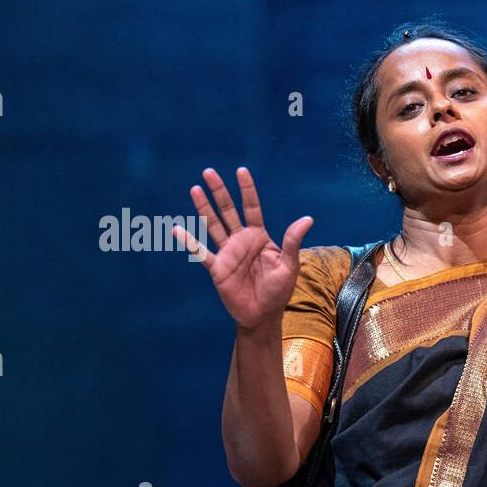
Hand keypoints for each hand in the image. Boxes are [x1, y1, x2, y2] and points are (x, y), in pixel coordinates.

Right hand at [173, 167, 313, 330]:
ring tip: (195, 188)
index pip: (251, 207)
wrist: (263, 315)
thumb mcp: (290, 265)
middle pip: (228, 210)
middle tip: (209, 171)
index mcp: (259, 237)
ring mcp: (227, 253)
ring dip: (204, 208)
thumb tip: (307, 218)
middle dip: (219, 191)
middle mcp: (241, 241)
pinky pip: (201, 252)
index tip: (241, 171)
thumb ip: (293, 241)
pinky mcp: (217, 268)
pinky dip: (190, 242)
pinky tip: (179, 229)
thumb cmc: (278, 291)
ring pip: (213, 225)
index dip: (246, 190)